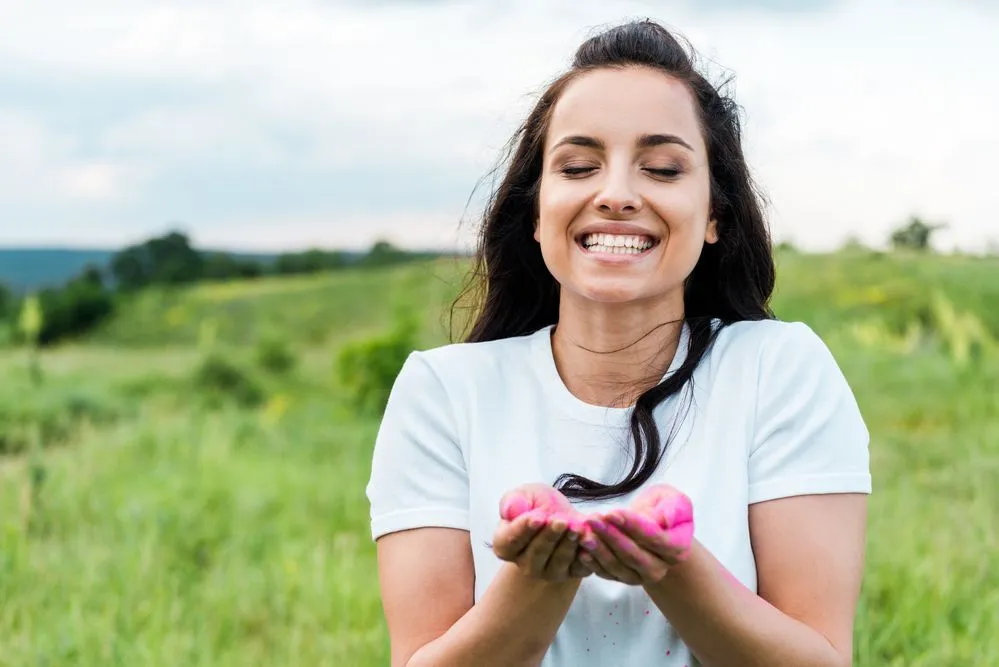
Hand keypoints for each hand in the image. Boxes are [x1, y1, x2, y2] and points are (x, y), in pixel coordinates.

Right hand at [491, 483, 593, 581]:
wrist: (564, 517)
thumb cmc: (539, 504)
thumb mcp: (525, 494)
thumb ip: (514, 499)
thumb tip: (510, 509)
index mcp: (506, 546)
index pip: (510, 542)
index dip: (523, 530)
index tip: (537, 518)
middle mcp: (525, 564)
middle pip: (536, 553)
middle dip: (550, 536)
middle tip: (561, 521)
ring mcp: (549, 572)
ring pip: (558, 560)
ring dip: (568, 543)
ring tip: (577, 526)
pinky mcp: (572, 574)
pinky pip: (580, 567)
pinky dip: (586, 553)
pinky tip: (589, 539)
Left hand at [578, 484, 693, 585]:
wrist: (653, 528)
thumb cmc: (661, 508)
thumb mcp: (671, 499)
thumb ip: (673, 507)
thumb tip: (665, 520)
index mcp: (677, 548)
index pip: (655, 539)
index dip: (633, 526)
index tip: (612, 512)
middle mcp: (661, 568)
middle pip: (634, 555)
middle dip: (611, 537)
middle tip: (592, 520)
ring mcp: (641, 577)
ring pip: (619, 567)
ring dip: (599, 551)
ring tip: (584, 535)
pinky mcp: (624, 579)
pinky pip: (607, 574)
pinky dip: (594, 564)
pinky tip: (582, 551)